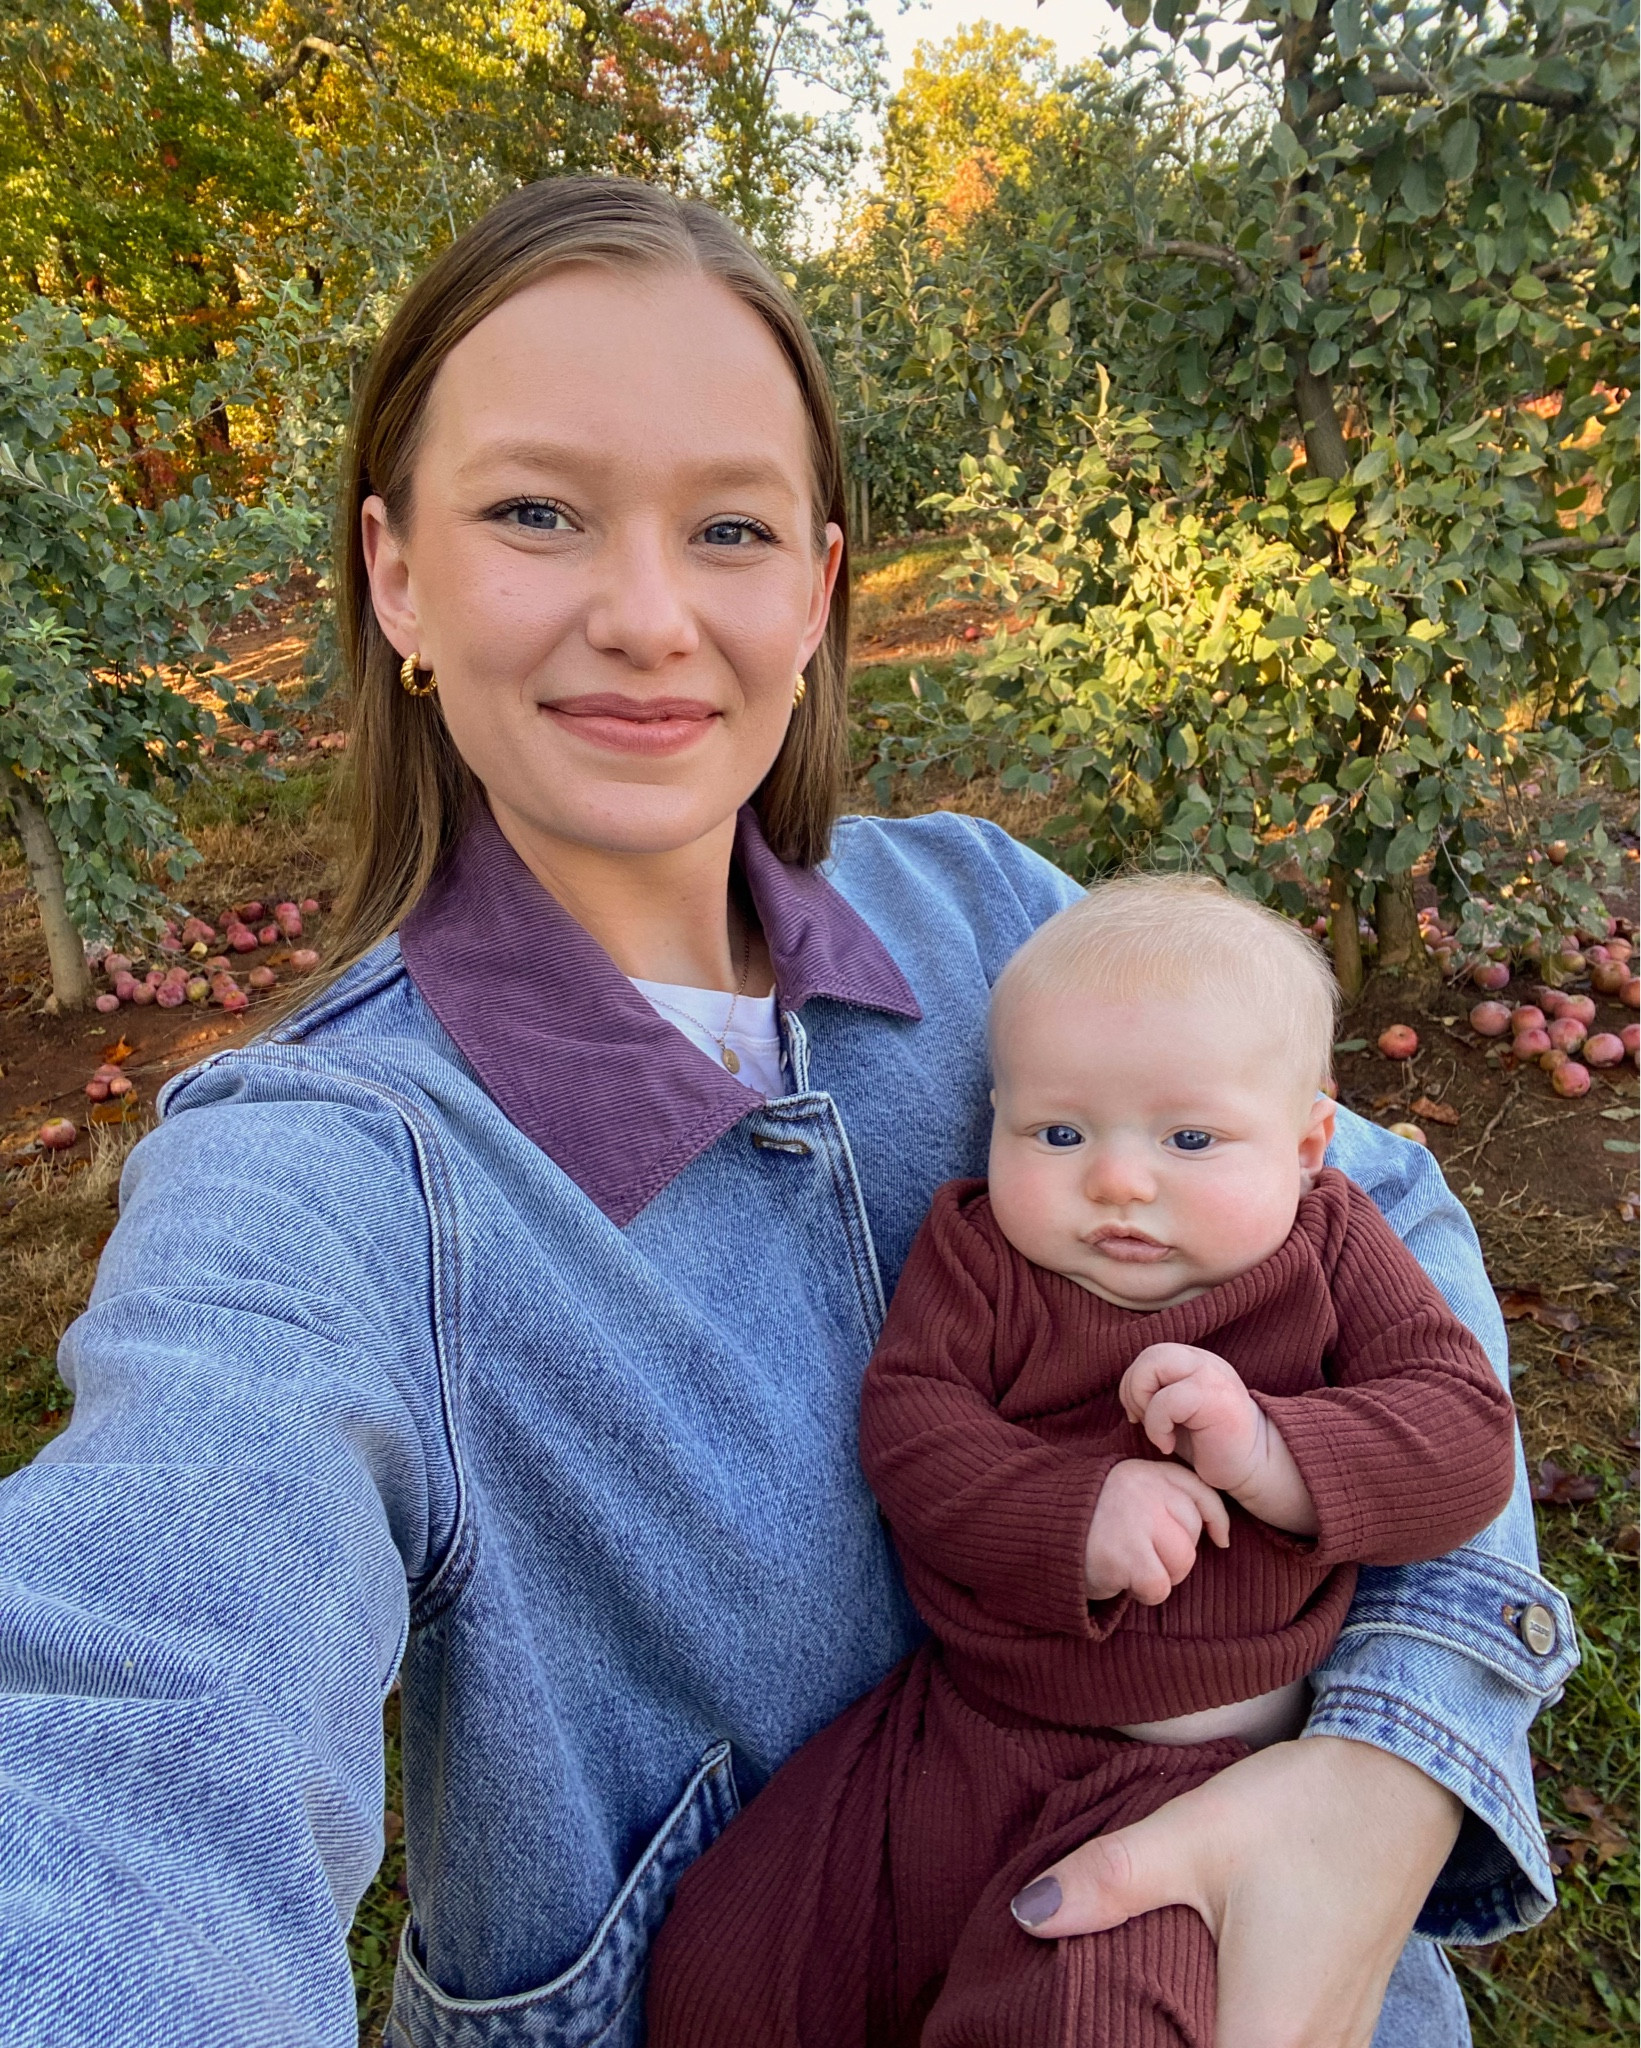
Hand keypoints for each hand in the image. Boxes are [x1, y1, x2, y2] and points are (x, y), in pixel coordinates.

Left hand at [1008, 1736, 1464, 2047]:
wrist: (1404, 1780)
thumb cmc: (1303, 1810)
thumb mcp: (1193, 1833)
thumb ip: (1109, 1880)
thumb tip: (1026, 1913)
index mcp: (1265, 2037)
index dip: (1131, 2047)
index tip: (1094, 2021)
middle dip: (1163, 2040)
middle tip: (1114, 2005)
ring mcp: (1340, 2045)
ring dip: (1203, 2039)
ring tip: (1152, 2006)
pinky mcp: (1348, 2021)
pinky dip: (1242, 2037)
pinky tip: (1207, 2000)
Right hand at [1084, 1457, 1229, 1604]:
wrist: (1037, 1526)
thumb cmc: (1087, 1517)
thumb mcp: (1128, 1490)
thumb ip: (1165, 1498)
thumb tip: (1219, 1534)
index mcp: (1148, 1473)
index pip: (1202, 1494)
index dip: (1216, 1521)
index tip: (1220, 1540)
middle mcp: (1147, 1491)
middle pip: (1191, 1535)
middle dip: (1173, 1555)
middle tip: (1140, 1555)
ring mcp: (1137, 1521)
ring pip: (1180, 1563)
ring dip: (1159, 1575)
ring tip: (1127, 1565)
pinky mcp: (1127, 1555)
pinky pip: (1159, 1587)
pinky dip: (1142, 1592)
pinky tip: (1119, 1578)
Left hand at [1120, 1343, 1317, 1535]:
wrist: (1255, 1467)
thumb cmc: (1212, 1444)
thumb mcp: (1179, 1411)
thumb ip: (1157, 1391)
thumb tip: (1126, 1391)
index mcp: (1194, 1361)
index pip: (1149, 1356)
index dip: (1134, 1385)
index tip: (1139, 1416)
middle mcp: (1203, 1361)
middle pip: (1148, 1356)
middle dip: (1133, 1391)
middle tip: (1144, 1422)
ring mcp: (1210, 1375)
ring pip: (1152, 1366)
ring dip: (1144, 1404)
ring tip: (1160, 1432)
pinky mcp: (1213, 1398)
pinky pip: (1165, 1400)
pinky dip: (1156, 1426)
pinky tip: (1170, 1445)